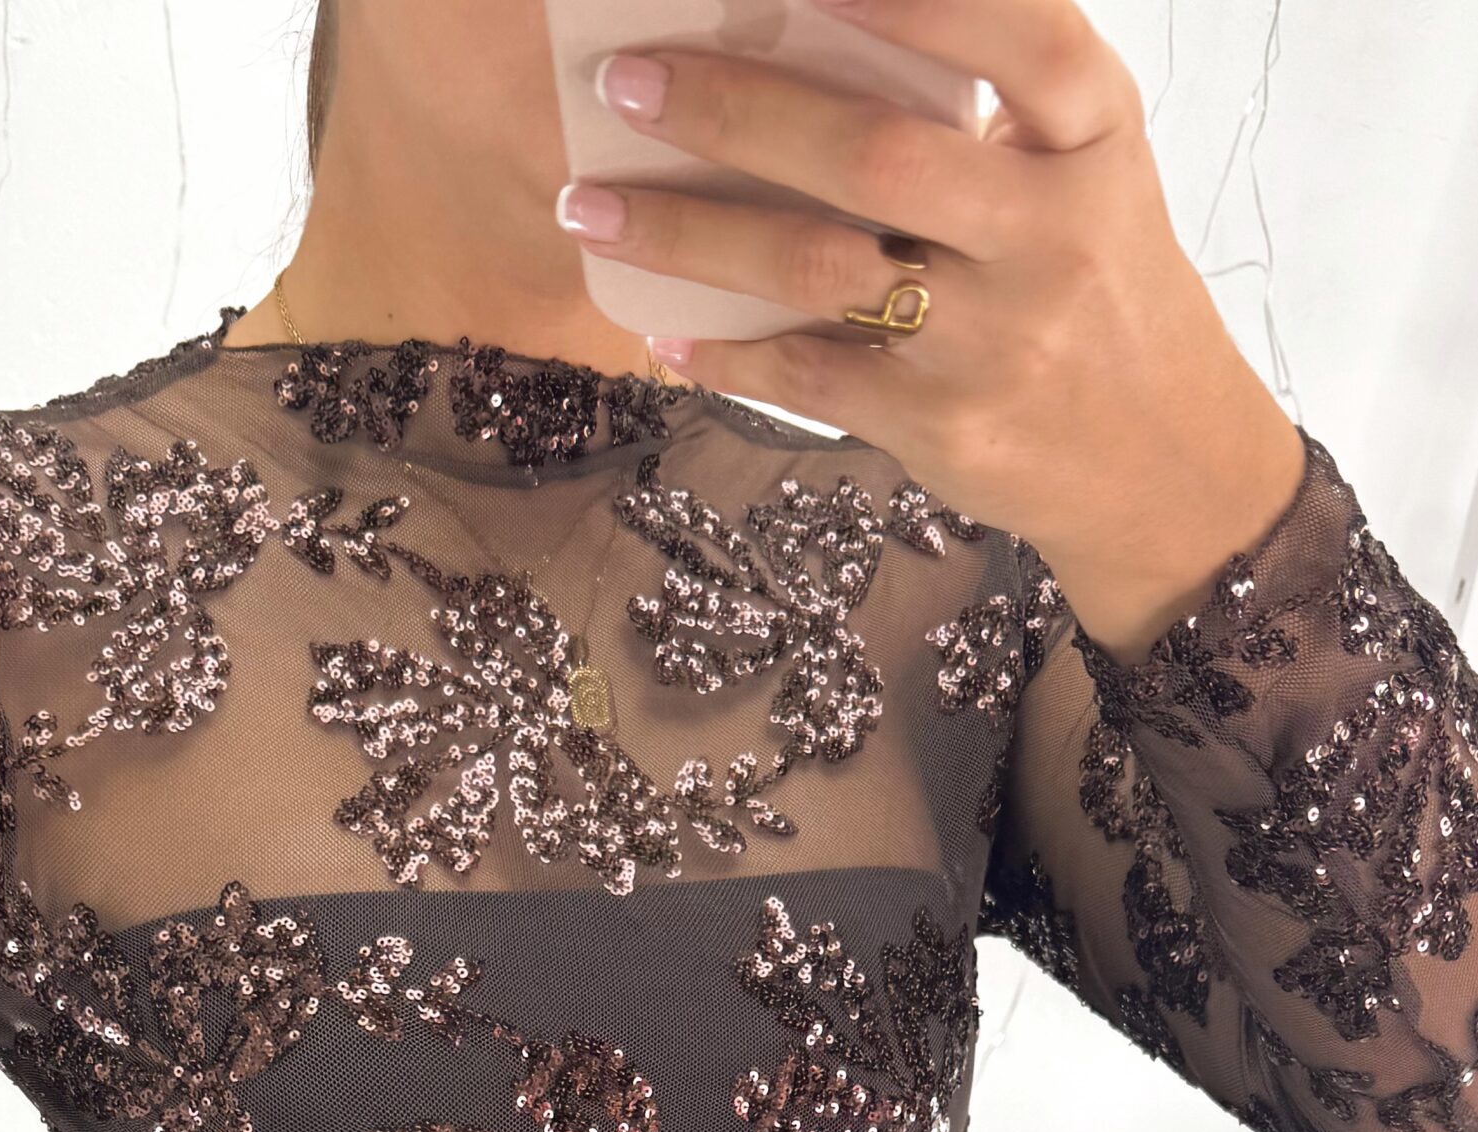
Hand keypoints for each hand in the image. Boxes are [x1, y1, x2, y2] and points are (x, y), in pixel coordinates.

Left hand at [558, 0, 1308, 657]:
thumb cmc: (1095, 285)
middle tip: (629, 81)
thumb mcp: (1083, 172)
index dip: (912, 0)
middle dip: (736, 110)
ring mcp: (997, 338)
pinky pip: (811, 375)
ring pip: (818, 270)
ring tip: (590, 208)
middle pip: (874, 155)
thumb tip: (816, 31)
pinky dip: (725, 350)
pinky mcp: (948, 426)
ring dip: (687, 235)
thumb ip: (991, 107)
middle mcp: (1052, 231)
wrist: (1163, 462)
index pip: (1018, 37)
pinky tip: (662, 326)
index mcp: (1094, 138)